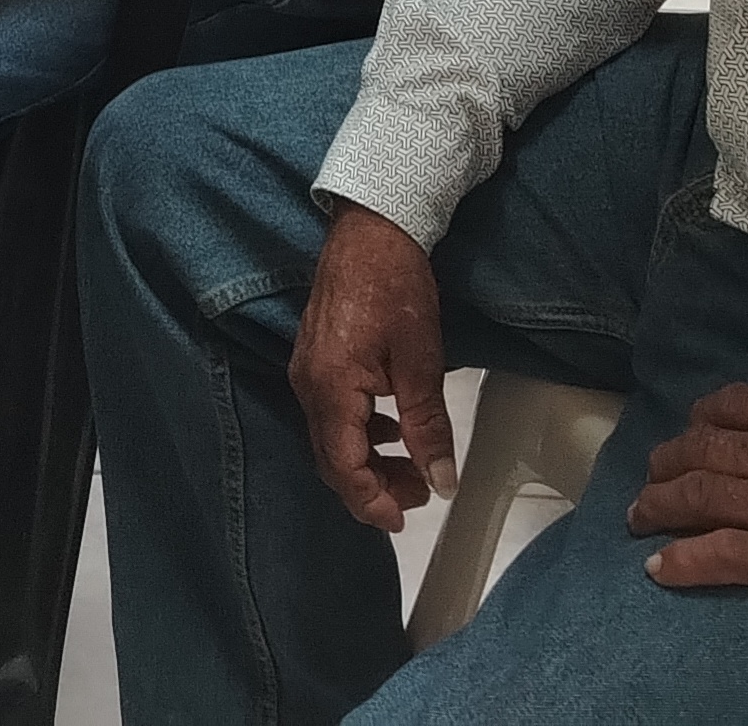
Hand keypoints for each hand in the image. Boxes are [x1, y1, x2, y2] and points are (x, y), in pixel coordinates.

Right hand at [292, 204, 454, 530]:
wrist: (371, 229)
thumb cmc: (397, 289)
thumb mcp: (421, 362)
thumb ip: (428, 427)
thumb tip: (441, 481)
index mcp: (330, 390)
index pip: (343, 468)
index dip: (372, 502)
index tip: (405, 519)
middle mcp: (308, 386)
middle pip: (331, 460)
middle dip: (373, 486)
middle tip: (419, 493)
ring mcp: (306, 372)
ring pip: (330, 439)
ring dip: (367, 462)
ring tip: (412, 464)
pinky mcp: (314, 360)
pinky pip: (331, 415)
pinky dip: (360, 433)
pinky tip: (392, 427)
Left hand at [625, 348, 747, 632]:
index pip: (734, 407)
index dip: (705, 416)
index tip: (693, 427)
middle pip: (703, 451)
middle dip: (669, 461)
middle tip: (652, 474)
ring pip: (700, 499)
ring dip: (660, 505)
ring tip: (639, 515)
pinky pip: (722, 558)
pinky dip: (684, 563)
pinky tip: (657, 569)